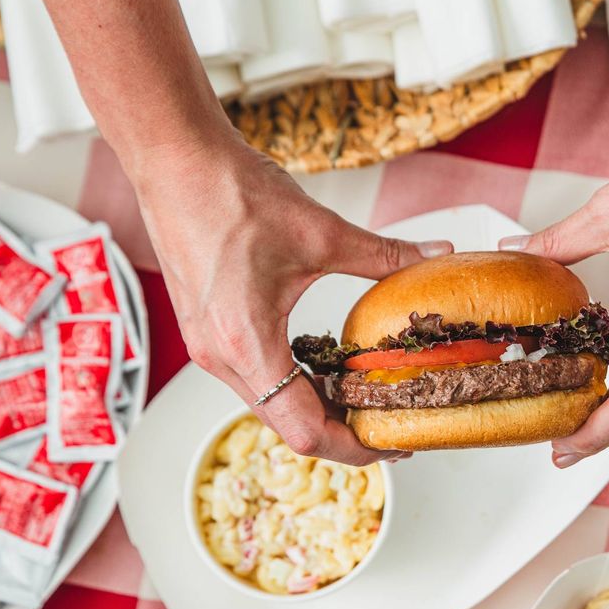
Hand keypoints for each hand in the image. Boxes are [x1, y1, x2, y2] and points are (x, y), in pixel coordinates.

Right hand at [133, 132, 451, 464]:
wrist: (174, 159)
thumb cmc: (230, 193)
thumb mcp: (322, 232)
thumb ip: (384, 254)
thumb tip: (434, 254)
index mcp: (247, 344)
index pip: (305, 430)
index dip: (354, 448)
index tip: (392, 442)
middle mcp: (220, 357)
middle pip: (287, 426)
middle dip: (342, 431)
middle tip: (390, 422)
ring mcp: (207, 347)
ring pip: (269, 405)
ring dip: (316, 407)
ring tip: (364, 396)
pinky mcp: (206, 331)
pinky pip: (254, 378)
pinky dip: (293, 383)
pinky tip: (325, 365)